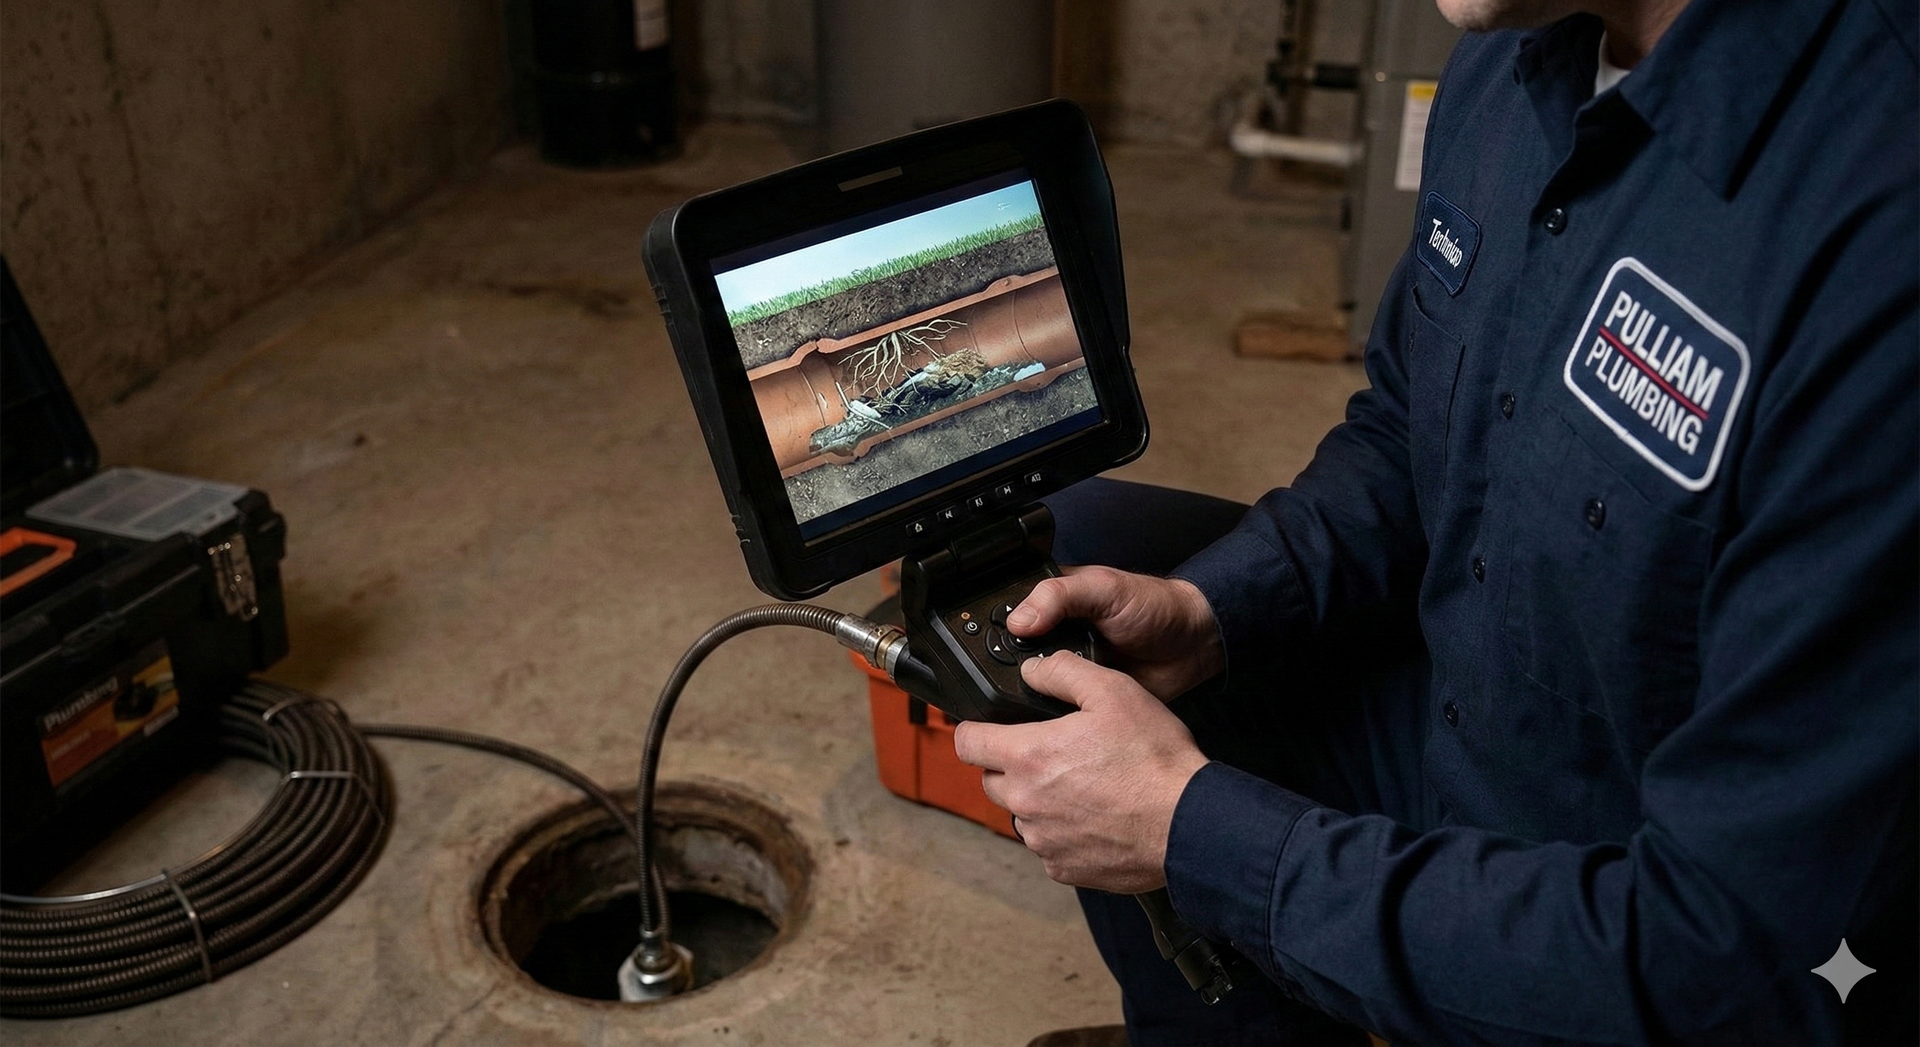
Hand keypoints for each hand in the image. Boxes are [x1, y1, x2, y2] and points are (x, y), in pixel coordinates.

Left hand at [952, 651, 1209, 892]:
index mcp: (1029, 756)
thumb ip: (1063, 673)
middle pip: (991, 780)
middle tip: (1053, 754)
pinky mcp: (1063, 868)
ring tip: (1081, 787)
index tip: (990, 728)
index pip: (967, 742)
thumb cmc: (1155, 760)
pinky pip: (1047, 845)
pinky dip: (1061, 832)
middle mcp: (1026, 802)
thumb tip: (1032, 670)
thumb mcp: (1113, 692)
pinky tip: (1094, 817)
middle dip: (1011, 765)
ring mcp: (1043, 840)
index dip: (976, 730)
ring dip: (1038, 800)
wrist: (1189, 824)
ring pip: (1021, 814)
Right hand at [1006, 567, 1222, 699]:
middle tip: (1020, 671)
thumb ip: (1058, 596)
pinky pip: (1059, 708)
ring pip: (1032, 684)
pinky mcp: (1082, 698)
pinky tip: (1054, 708)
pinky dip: (1056, 710)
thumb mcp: (1102, 588)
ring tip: (1037, 692)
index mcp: (1051, 603)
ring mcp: (1067, 668)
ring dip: (1034, 690)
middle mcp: (1053, 635)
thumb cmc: (1153, 605)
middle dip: (1014, 665)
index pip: (1009, 615)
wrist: (1192, 644)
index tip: (995, 644)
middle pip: (1014, 654)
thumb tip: (1019, 621)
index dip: (1000, 630)